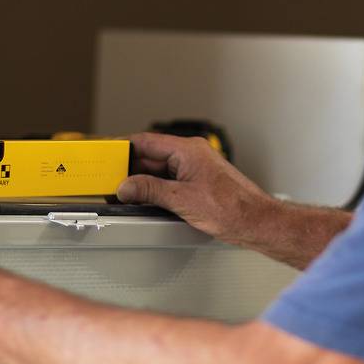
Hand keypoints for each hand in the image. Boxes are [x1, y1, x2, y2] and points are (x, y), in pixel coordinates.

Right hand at [116, 132, 274, 243]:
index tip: (107, 157)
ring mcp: (196, 168)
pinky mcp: (199, 182)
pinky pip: (171, 180)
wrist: (256, 221)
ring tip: (127, 196)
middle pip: (151, 156)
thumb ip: (150, 190)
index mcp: (187, 150)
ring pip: (160, 170)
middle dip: (131, 170)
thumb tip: (127, 186)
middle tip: (112, 183)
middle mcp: (192, 155)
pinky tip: (148, 202)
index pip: (146, 141)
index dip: (123, 148)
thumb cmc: (231, 208)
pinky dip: (157, 189)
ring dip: (144, 182)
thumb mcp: (181, 200)